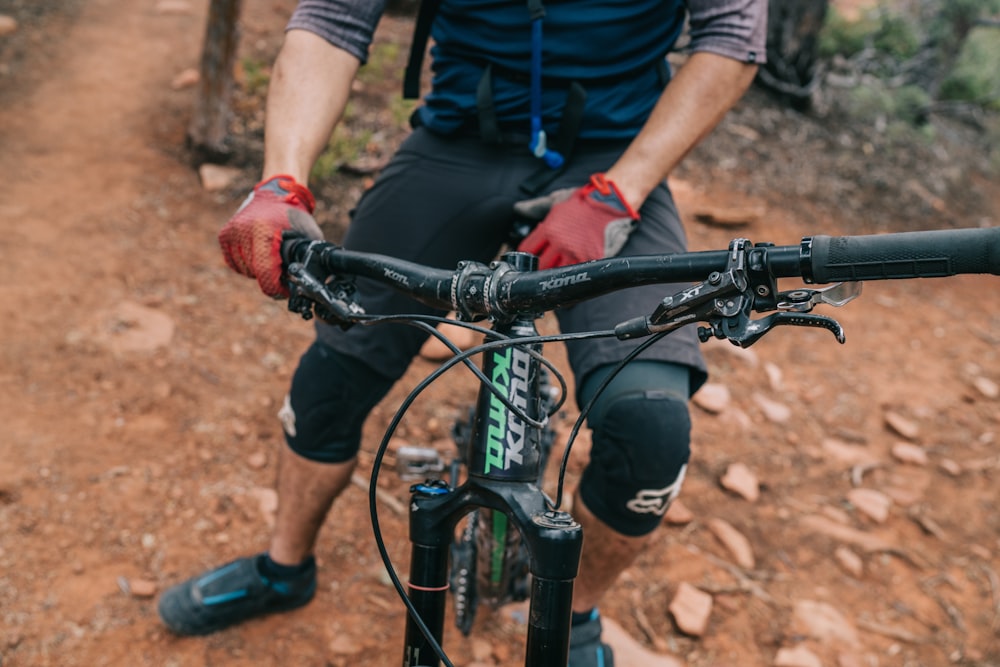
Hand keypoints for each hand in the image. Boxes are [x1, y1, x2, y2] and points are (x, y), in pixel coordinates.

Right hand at [218, 174, 323, 297]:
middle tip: (282, 269)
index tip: (285, 290)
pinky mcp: (224, 234)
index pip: (265, 274)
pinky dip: (246, 264)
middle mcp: (244, 231)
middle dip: (270, 276)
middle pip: (256, 273)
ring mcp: (232, 233)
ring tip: (270, 255)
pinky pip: (234, 263)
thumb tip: (312, 282)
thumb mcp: (308, 236)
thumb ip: (307, 260)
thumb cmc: (295, 215)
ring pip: (245, 270)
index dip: (276, 289)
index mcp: (264, 232)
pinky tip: (257, 253)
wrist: (276, 193)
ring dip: (258, 269)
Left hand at [515, 173, 639, 269]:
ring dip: (554, 277)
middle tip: (539, 270)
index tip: (527, 258)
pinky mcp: (591, 260)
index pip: (527, 249)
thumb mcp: (557, 200)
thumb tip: (518, 209)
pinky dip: (572, 281)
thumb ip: (536, 207)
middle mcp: (560, 244)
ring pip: (557, 275)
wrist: (613, 202)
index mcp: (549, 229)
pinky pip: (577, 277)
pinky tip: (569, 283)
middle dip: (538, 269)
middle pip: (540, 266)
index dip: (525, 254)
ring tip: (554, 278)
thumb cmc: (585, 200)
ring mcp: (576, 254)